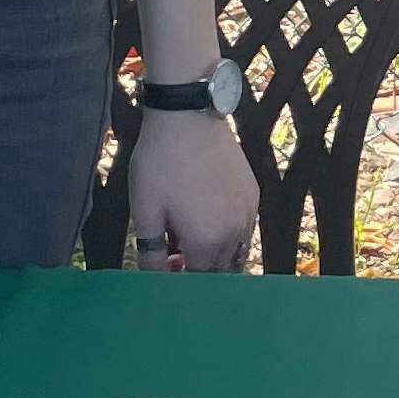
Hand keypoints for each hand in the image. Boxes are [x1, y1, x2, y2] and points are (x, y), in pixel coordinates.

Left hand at [125, 112, 259, 273]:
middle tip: (175, 251)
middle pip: (221, 270)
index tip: (165, 262)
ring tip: (192, 231)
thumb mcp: (145, 211)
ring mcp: (248, 212)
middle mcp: (235, 232)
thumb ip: (151, 253)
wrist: (188, 118)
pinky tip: (208, 212)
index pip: (198, 279)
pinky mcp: (253, 195)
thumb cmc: (161, 163)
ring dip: (217, 252)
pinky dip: (229, 232)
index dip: (180, 277)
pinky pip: (245, 227)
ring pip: (237, 250)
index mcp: (206, 241)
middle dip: (200, 268)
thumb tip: (155, 279)